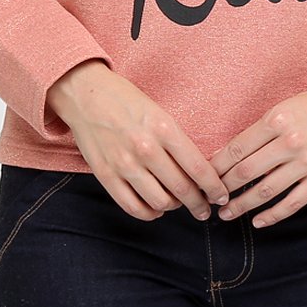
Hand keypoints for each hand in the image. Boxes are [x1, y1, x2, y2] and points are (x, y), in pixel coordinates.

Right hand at [47, 59, 229, 222]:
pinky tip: (156, 208)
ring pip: (160, 202)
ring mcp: (124, 164)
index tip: (221, 195)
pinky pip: (133, 207)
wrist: (85, 94)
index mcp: (163, 127)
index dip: (213, 187)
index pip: (198, 167)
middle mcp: (145, 148)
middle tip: (205, 209)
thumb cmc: (125, 99)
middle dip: (199, 204)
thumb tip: (197, 171)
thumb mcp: (158, 111)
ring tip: (177, 203)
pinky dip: (149, 213)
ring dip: (174, 207)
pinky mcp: (106, 176)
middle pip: (182, 189)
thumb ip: (176, 140)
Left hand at [209, 87, 306, 228]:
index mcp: (276, 120)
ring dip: (242, 205)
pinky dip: (272, 215)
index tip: (205, 177)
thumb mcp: (281, 109)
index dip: (217, 166)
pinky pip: (292, 203)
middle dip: (224, 188)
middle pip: (247, 171)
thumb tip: (226, 156)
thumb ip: (258, 132)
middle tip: (210, 199)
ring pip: (266, 191)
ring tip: (227, 214)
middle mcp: (290, 141)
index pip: (237, 149)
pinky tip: (258, 221)